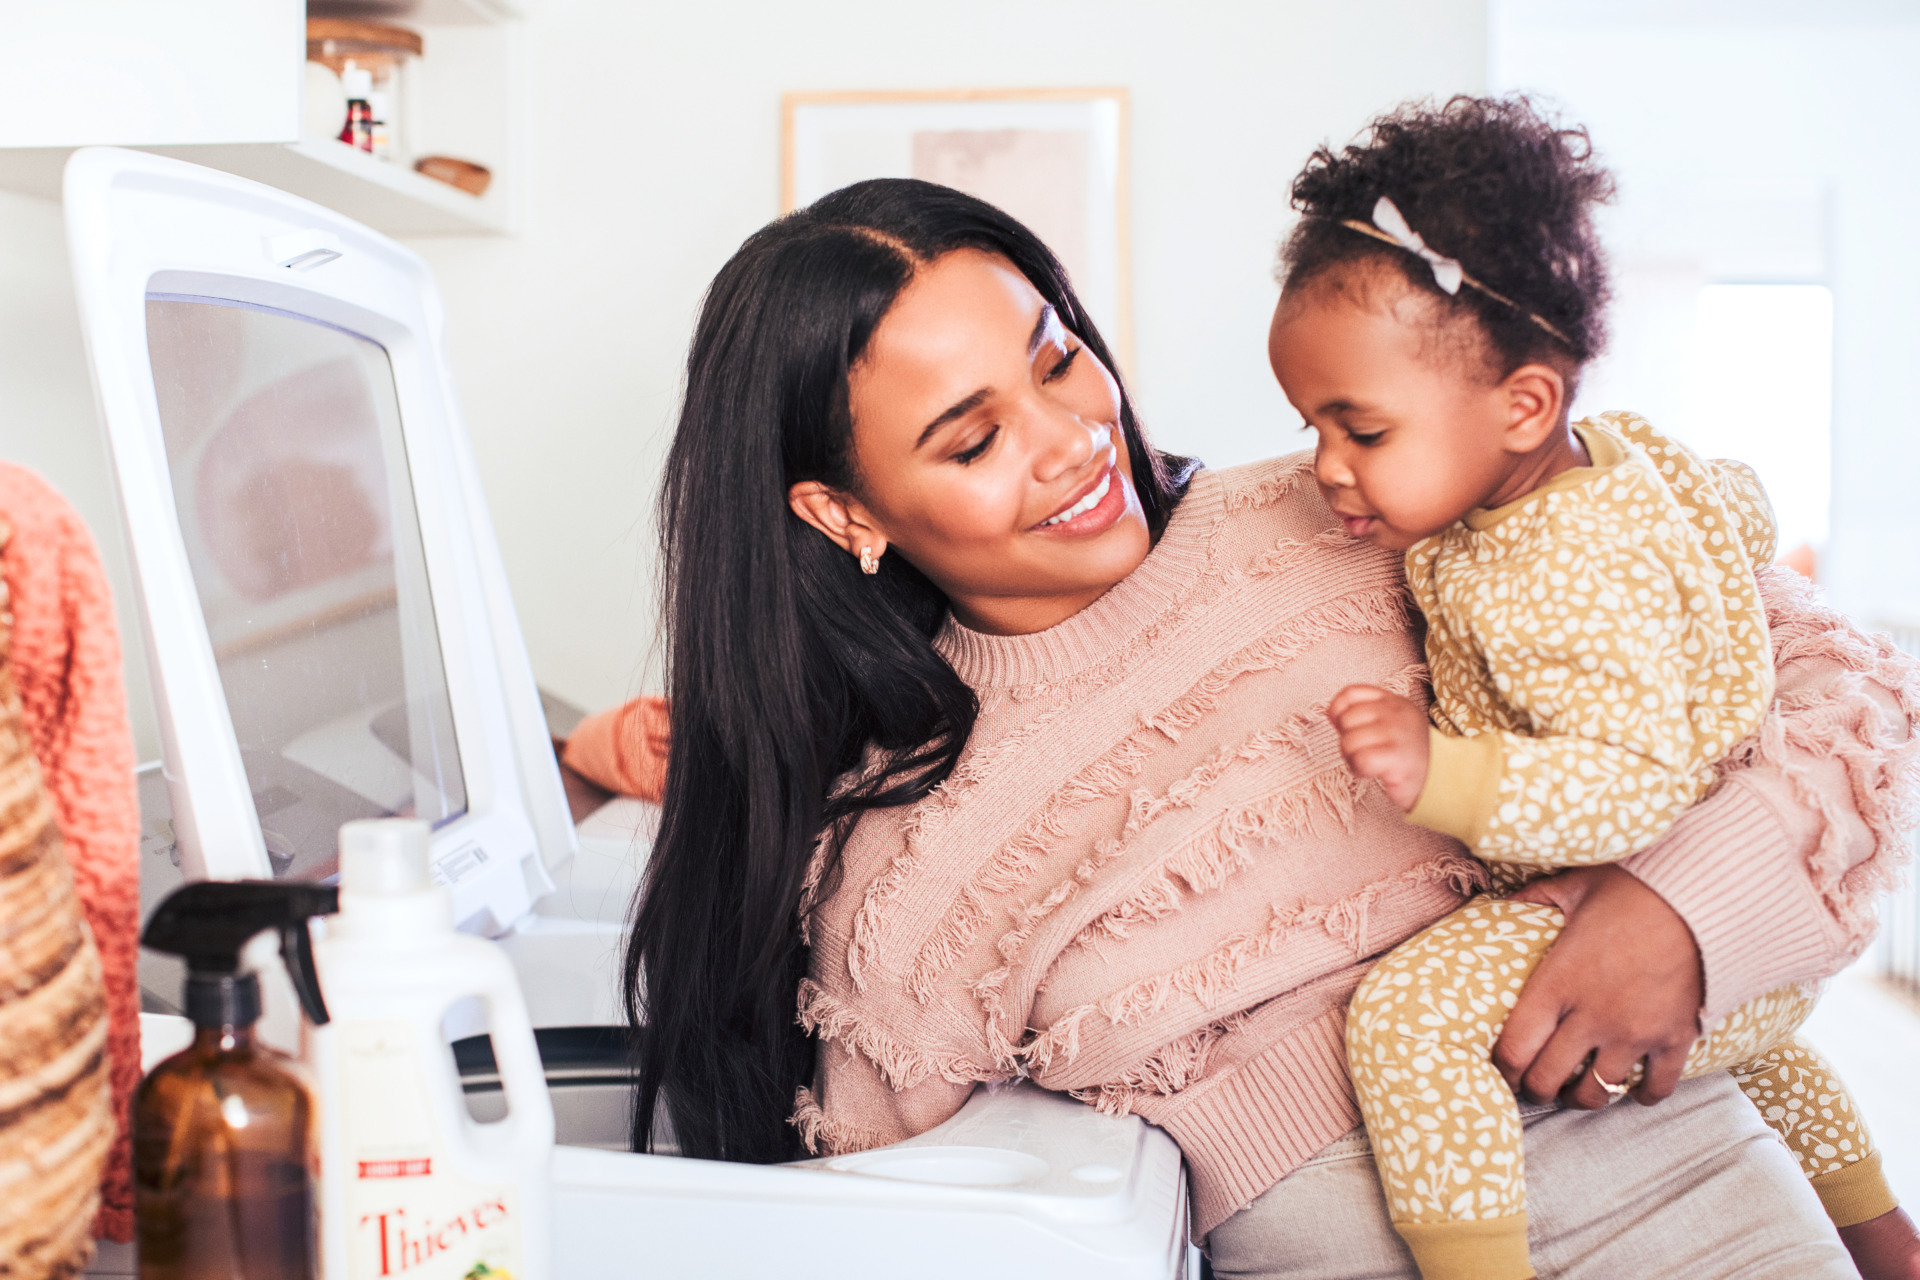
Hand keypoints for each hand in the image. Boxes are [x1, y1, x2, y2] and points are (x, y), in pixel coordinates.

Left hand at [1327, 684, 1428, 810]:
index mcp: (1392, 701)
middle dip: (1346, 741)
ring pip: (1349, 742)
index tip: (1344, 728)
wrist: (1442, 778)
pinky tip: (1373, 772)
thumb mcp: (1392, 722)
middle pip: (1346, 720)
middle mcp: (1395, 712)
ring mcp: (1397, 733)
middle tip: (1364, 752)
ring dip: (1352, 758)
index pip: (1350, 693)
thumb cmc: (1408, 753)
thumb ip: (1366, 713)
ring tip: (1370, 763)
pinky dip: (1360, 769)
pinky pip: (1360, 759)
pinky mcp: (1397, 757)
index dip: (1337, 711)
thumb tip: (1332, 713)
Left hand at [1493, 865, 1703, 1108]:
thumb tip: (1501, 901)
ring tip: (1575, 1091)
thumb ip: (1535, 898)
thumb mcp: (1575, 886)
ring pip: (1597, 1093)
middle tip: (1533, 1087)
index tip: (1501, 1070)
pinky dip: (1642, 1095)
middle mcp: (1591, 1016)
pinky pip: (1655, 1088)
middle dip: (1534, 1090)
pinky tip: (1632, 1089)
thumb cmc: (1634, 890)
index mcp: (1557, 982)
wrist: (1705, 899)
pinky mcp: (1674, 1040)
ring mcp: (1633, 1033)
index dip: (1502, 1068)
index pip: (1514, 1048)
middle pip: (1547, 1079)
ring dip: (1582, 1098)